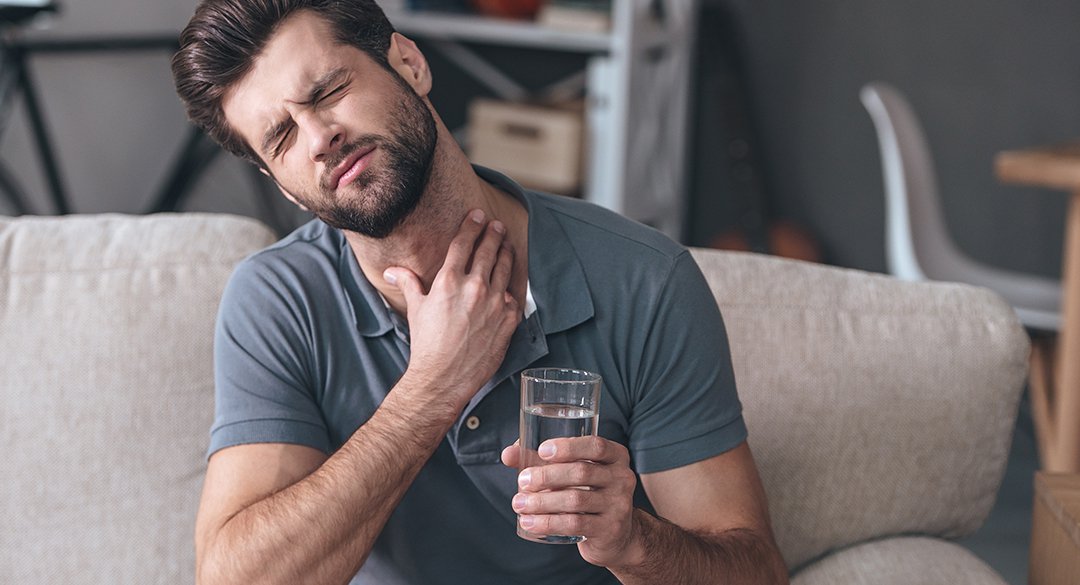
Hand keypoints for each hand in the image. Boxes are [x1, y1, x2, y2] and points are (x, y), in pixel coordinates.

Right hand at [384, 209, 520, 406]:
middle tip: (496, 226)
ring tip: (506, 245)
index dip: (472, 226)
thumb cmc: (427, 344)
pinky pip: (513, 298)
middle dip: (493, 234)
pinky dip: (510, 289)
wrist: (443, 377)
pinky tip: (508, 285)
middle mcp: (475, 287)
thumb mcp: (416, 309)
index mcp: (449, 281)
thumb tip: (392, 271)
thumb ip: (408, 283)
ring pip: (505, 269)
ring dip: (506, 254)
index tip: (477, 216)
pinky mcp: (508, 320)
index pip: (463, 243)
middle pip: (488, 251)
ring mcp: (495, 303)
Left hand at [501, 436, 642, 567]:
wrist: (617, 535)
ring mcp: (619, 505)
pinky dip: (548, 523)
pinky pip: (576, 525)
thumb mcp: (572, 474)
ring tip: (519, 504)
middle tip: (522, 481)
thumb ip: (542, 461)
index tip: (542, 451)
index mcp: (615, 457)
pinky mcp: (610, 529)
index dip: (568, 446)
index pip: (596, 445)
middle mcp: (622, 478)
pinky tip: (530, 523)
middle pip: (582, 472)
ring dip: (542, 502)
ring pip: (576, 500)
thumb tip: (508, 453)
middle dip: (547, 476)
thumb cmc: (589, 495)